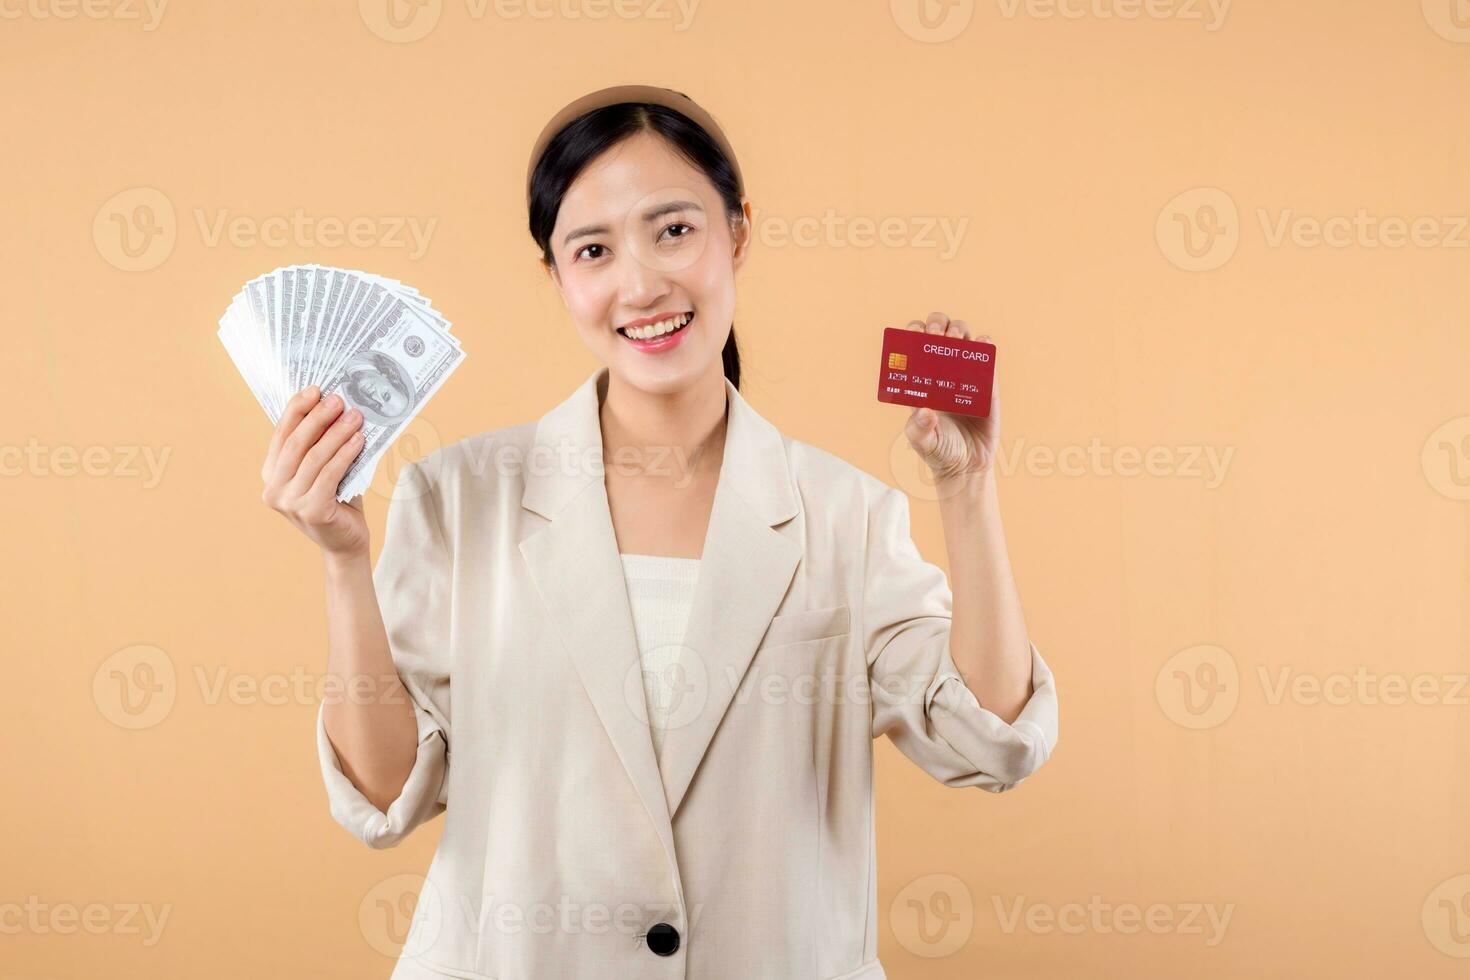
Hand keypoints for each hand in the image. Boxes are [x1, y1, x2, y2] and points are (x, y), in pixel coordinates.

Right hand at [261, 386, 369, 559]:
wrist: (346, 542)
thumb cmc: (337, 500)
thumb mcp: (324, 468)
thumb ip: (321, 444)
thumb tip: (335, 406)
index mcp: (271, 474)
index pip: (281, 434)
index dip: (297, 410)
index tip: (315, 390)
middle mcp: (273, 489)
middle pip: (295, 443)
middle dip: (318, 417)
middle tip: (338, 399)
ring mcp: (290, 502)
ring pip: (314, 457)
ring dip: (337, 433)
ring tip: (355, 416)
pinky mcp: (311, 511)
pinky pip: (330, 474)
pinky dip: (345, 454)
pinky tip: (359, 440)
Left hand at [898, 312, 999, 485]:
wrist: (968, 467)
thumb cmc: (940, 452)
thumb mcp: (923, 442)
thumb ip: (919, 429)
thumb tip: (924, 411)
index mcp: (922, 380)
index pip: (915, 347)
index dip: (914, 333)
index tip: (915, 332)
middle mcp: (943, 373)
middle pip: (940, 334)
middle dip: (936, 325)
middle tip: (936, 336)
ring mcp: (967, 376)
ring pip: (963, 339)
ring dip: (959, 330)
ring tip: (955, 340)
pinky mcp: (988, 385)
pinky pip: (987, 359)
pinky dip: (985, 345)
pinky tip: (981, 343)